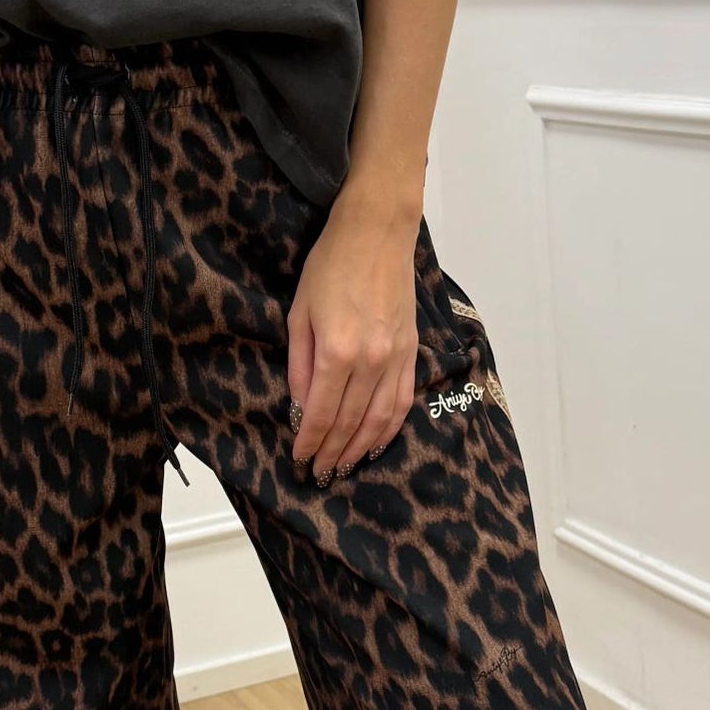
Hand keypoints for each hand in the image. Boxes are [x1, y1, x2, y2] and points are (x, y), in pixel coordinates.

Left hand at [287, 189, 420, 481]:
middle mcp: (370, 361)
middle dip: (331, 453)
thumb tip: (298, 407)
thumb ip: (299, 365)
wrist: (377, 233)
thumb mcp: (299, 313)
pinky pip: (402, 403)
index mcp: (337, 351)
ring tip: (344, 468)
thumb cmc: (329, 266)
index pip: (320, 414)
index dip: (308, 442)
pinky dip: (389, 430)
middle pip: (349, 423)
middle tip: (319, 475)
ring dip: (360, 450)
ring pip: (378, 420)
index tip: (298, 460)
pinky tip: (376, 445)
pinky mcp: (411, 352)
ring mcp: (396, 358)